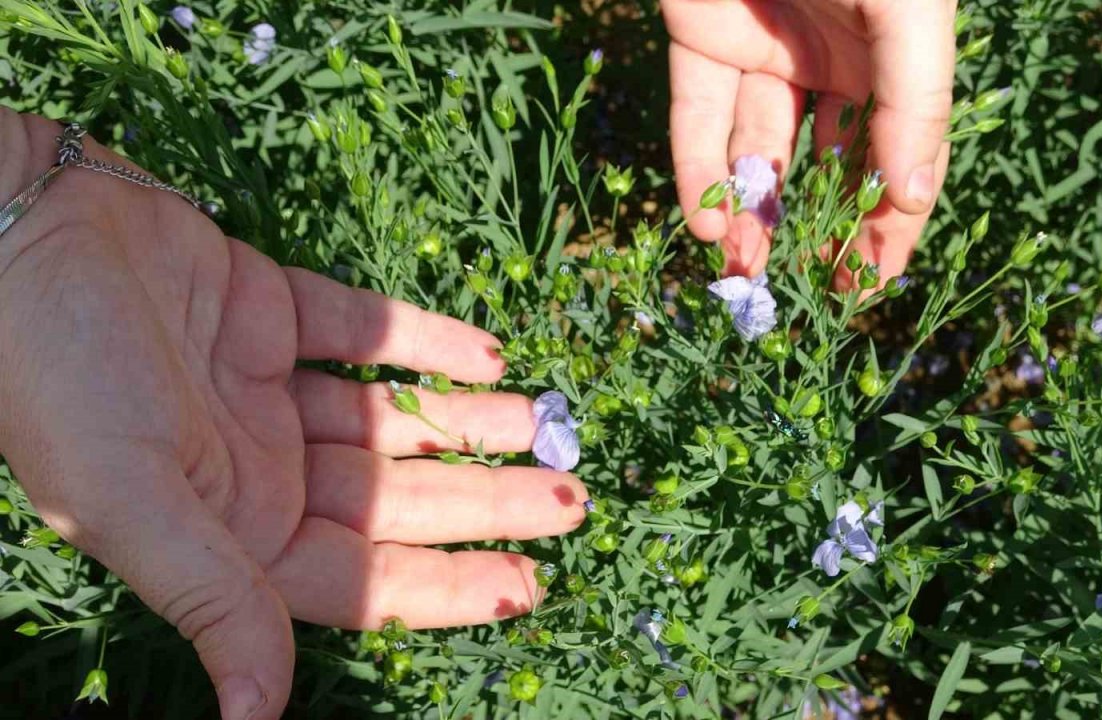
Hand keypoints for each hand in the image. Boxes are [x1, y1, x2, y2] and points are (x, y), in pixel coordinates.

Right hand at [0, 110, 586, 719]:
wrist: (16, 229)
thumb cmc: (57, 373)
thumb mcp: (129, 498)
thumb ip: (211, 599)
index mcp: (230, 528)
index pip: (363, 577)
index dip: (446, 586)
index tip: (530, 586)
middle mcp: (256, 467)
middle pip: (396, 498)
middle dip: (484, 501)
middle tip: (574, 500)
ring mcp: (265, 389)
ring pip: (391, 417)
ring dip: (468, 420)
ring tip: (545, 423)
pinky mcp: (271, 311)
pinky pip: (363, 332)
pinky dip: (424, 342)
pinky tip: (488, 352)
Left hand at [663, 0, 955, 281]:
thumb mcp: (906, 10)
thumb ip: (914, 98)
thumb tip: (911, 197)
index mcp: (893, 52)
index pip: (900, 153)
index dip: (890, 222)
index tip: (874, 284)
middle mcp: (831, 59)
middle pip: (831, 164)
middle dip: (825, 230)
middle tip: (816, 293)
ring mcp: (764, 54)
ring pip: (758, 152)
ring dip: (754, 215)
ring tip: (746, 271)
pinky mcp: (700, 43)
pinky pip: (696, 119)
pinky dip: (697, 173)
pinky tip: (706, 225)